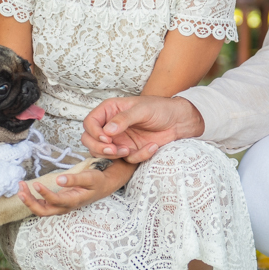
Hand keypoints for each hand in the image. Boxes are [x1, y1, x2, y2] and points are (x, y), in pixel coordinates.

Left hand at [17, 160, 132, 215]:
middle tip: (20, 190)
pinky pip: (42, 205)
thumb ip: (74, 179)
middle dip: (30, 202)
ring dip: (29, 200)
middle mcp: (65, 207)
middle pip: (43, 212)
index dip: (44, 194)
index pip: (55, 201)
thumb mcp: (89, 177)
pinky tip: (27, 190)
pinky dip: (33, 199)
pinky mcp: (57, 204)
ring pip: (41, 210)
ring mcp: (60, 207)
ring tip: (21, 187)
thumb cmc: (96, 181)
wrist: (101, 187)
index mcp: (73, 201)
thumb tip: (60, 179)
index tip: (36, 183)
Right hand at [81, 96, 203, 162]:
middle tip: (113, 149)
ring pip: (103, 153)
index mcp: (110, 110)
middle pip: (89, 140)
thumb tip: (107, 131)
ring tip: (128, 151)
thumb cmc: (160, 109)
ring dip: (114, 155)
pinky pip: (126, 160)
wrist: (179, 121)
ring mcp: (119, 139)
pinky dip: (139, 156)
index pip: (90, 122)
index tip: (106, 138)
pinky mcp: (130, 151)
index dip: (94, 132)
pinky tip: (152, 147)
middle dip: (99, 148)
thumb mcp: (142, 109)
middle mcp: (111, 126)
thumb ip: (123, 119)